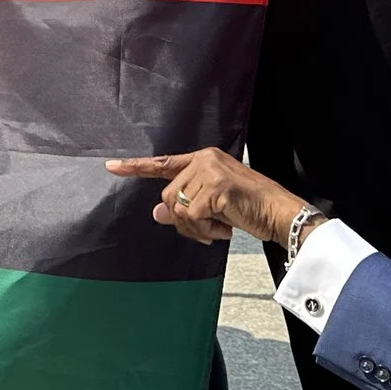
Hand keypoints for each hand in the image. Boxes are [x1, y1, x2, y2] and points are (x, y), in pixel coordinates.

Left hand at [108, 149, 308, 248]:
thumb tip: (157, 213)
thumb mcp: (213, 207)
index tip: (111, 167)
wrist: (279, 213)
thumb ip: (185, 205)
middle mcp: (204, 160)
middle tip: (208, 229)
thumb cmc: (248, 209)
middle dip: (183, 220)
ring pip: (177, 208)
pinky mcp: (215, 188)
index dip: (136, 167)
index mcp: (203, 159)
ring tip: (219, 228)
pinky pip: (192, 217)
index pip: (164, 163)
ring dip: (195, 228)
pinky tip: (225, 229)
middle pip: (168, 196)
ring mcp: (209, 172)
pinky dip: (205, 230)